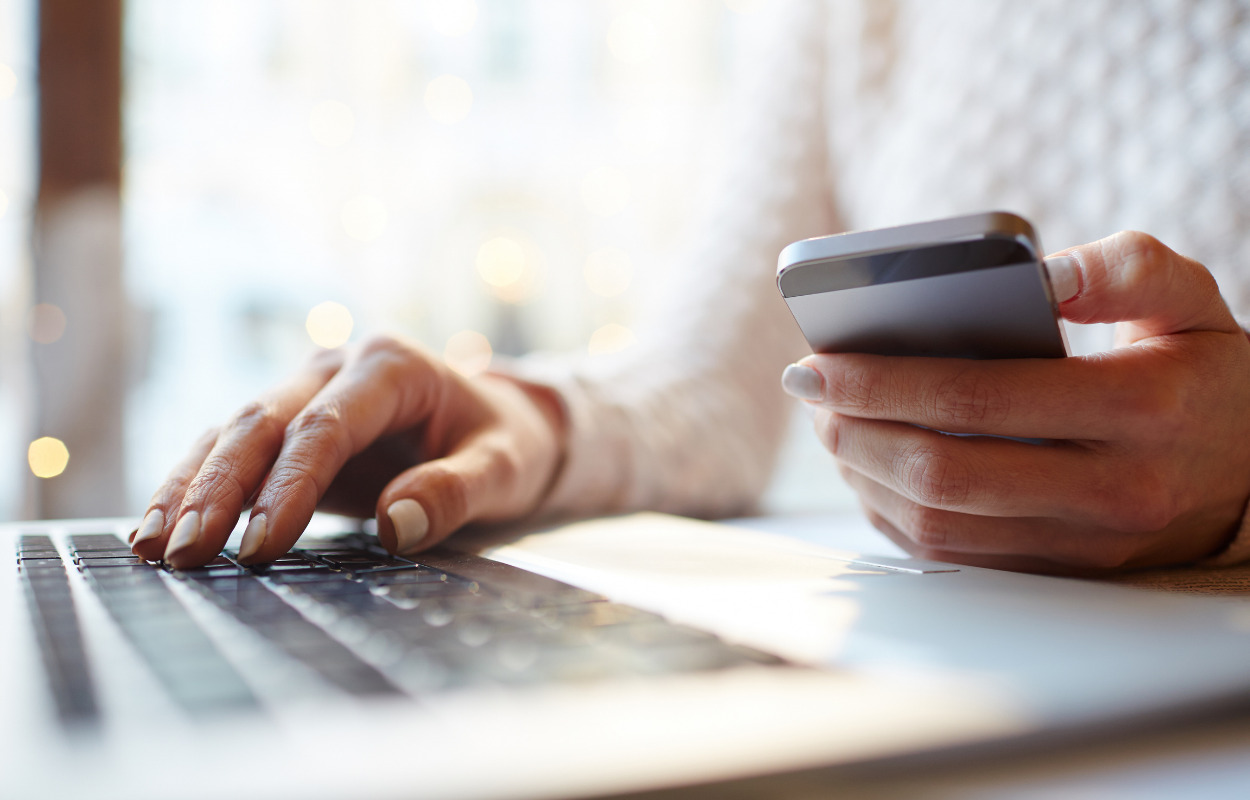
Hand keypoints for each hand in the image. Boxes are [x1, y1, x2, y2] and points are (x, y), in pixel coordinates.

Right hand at [131, 335, 565, 567]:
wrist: (501, 424)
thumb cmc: (506, 444)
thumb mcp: (505, 468)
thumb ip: (457, 490)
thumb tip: (395, 526)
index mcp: (389, 365)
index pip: (325, 426)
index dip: (289, 485)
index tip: (261, 544)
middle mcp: (336, 368)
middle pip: (262, 422)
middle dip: (219, 488)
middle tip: (187, 553)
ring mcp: (307, 392)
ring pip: (232, 432)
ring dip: (191, 489)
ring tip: (153, 548)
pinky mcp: (290, 426)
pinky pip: (231, 451)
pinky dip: (193, 487)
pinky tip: (156, 528)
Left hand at [782, 231, 1249, 572]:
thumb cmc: (1205, 370)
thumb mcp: (1189, 299)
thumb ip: (1123, 269)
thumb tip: (1037, 273)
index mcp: (1142, 409)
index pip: (981, 398)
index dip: (883, 380)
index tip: (817, 360)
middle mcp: (1113, 489)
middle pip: (946, 473)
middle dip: (856, 430)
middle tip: (808, 389)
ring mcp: (1085, 542)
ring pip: (940, 524)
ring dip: (863, 474)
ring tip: (829, 422)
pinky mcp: (1060, 568)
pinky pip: (953, 553)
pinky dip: (893, 511)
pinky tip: (867, 466)